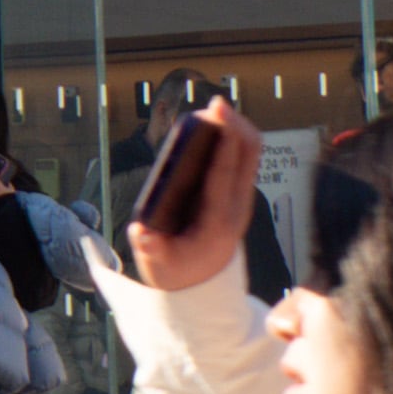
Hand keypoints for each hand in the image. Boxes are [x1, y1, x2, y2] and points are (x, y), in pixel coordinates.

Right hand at [125, 102, 257, 291]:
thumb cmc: (177, 270)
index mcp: (218, 221)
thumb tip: (141, 231)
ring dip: (236, 127)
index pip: (225, 173)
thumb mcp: (158, 264)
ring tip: (213, 111)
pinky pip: (245, 157)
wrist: (202, 287)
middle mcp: (237, 206)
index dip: (223, 139)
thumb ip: (150, 248)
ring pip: (251, 152)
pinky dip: (234, 137)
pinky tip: (214, 127)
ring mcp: (242, 198)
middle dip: (235, 124)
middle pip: (248, 154)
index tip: (217, 111)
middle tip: (212, 106)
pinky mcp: (239, 193)